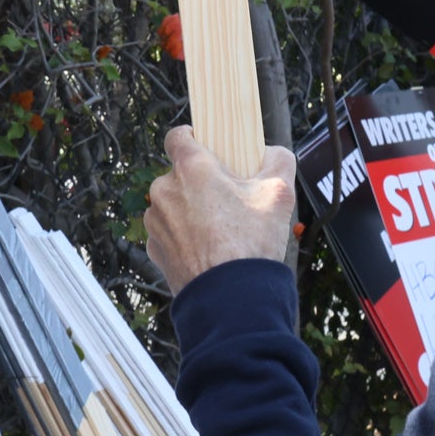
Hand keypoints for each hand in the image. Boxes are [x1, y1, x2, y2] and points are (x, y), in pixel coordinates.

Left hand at [145, 127, 297, 291]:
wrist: (231, 299)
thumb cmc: (251, 244)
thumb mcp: (279, 193)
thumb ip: (277, 160)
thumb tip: (271, 153)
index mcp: (191, 169)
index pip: (177, 135)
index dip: (192, 136)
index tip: (206, 144)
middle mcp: (165, 190)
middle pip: (180, 174)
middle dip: (201, 182)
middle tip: (228, 198)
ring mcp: (156, 221)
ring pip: (173, 204)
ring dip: (191, 210)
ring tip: (220, 229)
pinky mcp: (155, 248)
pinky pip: (169, 232)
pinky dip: (184, 236)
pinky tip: (208, 248)